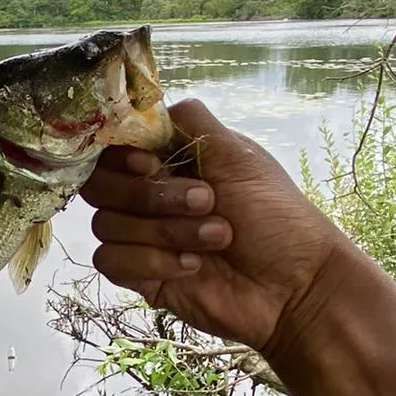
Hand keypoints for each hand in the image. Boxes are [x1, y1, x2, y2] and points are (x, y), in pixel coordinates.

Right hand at [80, 97, 362, 354]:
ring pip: (106, 224)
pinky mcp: (142, 276)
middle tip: (206, 200)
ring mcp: (142, 237)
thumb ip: (190, 121)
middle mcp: (148, 196)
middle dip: (150, 195)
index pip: (111, 149)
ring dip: (164, 230)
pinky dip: (151, 261)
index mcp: (167, 161)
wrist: (296, 285)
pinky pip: (110, 261)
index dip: (121, 156)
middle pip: (99, 186)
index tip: (152, 163)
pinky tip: (192, 267)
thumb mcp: (237, 154)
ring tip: (217, 238)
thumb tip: (149, 110)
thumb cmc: (276, 216)